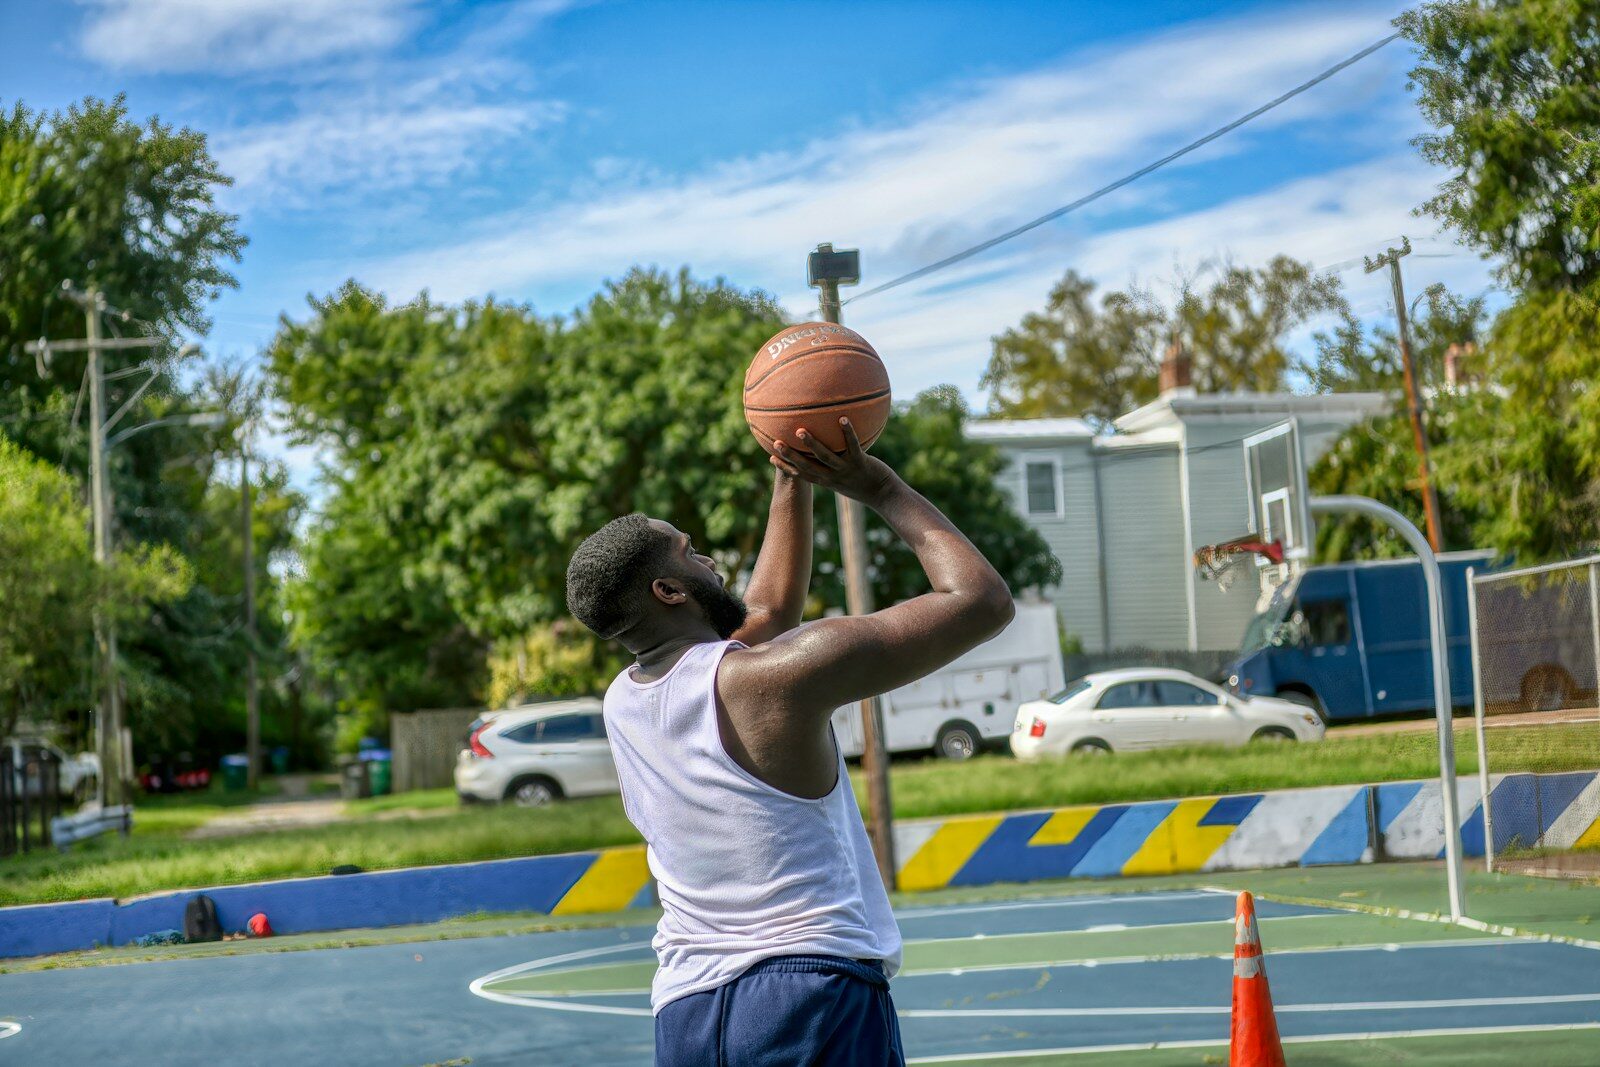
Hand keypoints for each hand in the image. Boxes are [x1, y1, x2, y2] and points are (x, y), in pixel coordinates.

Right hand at [769, 418, 897, 504]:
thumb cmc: (864, 484)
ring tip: (800, 431)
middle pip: (807, 467)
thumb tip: (826, 447)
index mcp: (827, 481)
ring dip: (812, 444)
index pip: (802, 475)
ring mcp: (846, 470)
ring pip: (826, 457)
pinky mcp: (861, 463)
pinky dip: (847, 433)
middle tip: (776, 443)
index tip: (771, 456)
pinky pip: (853, 446)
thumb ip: (834, 465)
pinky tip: (843, 418)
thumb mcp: (846, 478)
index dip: (786, 466)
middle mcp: (833, 477)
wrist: (884, 495)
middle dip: (791, 455)